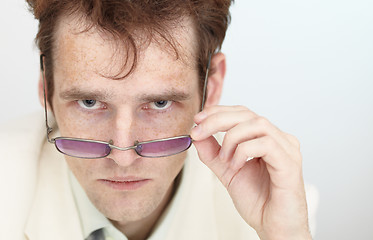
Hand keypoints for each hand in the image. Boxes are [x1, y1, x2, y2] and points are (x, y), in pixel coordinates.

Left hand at [191, 105, 310, 239]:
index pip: (242, 113)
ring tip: (224, 158)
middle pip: (247, 114)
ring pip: (257, 124)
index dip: (218, 112)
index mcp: (265, 138)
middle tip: (199, 132)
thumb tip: (197, 134)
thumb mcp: (226, 171)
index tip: (198, 119)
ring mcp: (287, 149)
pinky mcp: (290, 163)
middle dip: (217, 120)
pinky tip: (236, 166)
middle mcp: (279, 139)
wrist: (274, 227)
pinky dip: (244, 151)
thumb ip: (212, 153)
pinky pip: (266, 144)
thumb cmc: (258, 201)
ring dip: (232, 137)